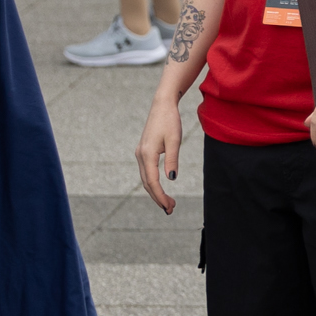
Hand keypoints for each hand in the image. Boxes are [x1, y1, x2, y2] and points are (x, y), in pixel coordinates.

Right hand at [137, 92, 181, 214]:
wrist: (162, 105)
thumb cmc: (170, 121)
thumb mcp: (175, 140)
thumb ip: (172, 160)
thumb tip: (171, 179)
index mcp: (147, 154)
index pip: (152, 182)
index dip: (160, 196)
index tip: (169, 206)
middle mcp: (140, 155)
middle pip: (147, 183)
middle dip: (158, 198)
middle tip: (171, 210)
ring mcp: (140, 153)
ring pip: (146, 179)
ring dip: (155, 192)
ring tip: (168, 203)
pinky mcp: (143, 151)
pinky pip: (146, 172)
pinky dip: (153, 183)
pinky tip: (161, 188)